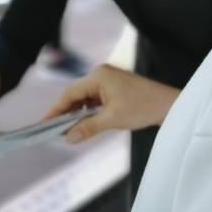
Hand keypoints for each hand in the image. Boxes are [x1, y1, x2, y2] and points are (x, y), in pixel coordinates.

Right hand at [41, 64, 180, 143]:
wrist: (168, 105)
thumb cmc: (143, 107)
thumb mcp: (112, 119)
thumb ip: (88, 127)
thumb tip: (68, 138)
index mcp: (98, 76)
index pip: (69, 93)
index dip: (55, 110)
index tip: (43, 125)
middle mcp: (100, 73)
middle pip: (75, 95)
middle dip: (65, 114)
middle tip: (53, 132)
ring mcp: (108, 79)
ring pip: (84, 98)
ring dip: (77, 114)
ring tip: (67, 132)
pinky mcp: (114, 87)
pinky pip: (94, 99)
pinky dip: (88, 112)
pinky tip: (84, 124)